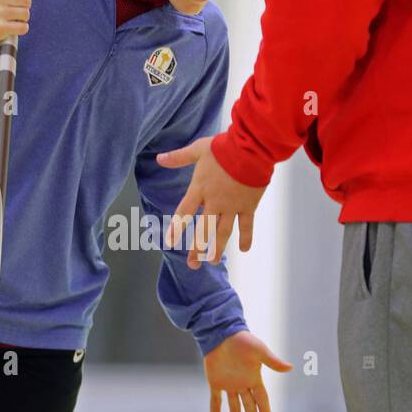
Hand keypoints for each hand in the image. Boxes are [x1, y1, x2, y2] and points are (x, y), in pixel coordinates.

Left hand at [157, 137, 266, 267]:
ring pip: (223, 233)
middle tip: (192, 264)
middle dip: (197, 249)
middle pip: (203, 230)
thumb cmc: (224, 147)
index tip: (170, 242)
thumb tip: (159, 158)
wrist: (252, 148)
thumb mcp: (198, 149)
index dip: (176, 229)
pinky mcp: (249, 205)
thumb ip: (179, 157)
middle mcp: (214, 201)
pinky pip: (247, 225)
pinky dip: (246, 237)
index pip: (184, 213)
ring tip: (212, 262)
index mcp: (200, 188)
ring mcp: (232, 206)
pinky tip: (245, 249)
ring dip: (217, 249)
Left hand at [204, 331, 292, 411]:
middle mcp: (242, 383)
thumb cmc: (243, 341)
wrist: (222, 333)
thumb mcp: (260, 351)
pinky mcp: (215, 381)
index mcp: (254, 378)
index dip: (265, 410)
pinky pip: (215, 398)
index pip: (261, 398)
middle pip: (249, 404)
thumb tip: (290, 368)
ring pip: (233, 404)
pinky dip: (215, 408)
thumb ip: (273, 362)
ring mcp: (229, 383)